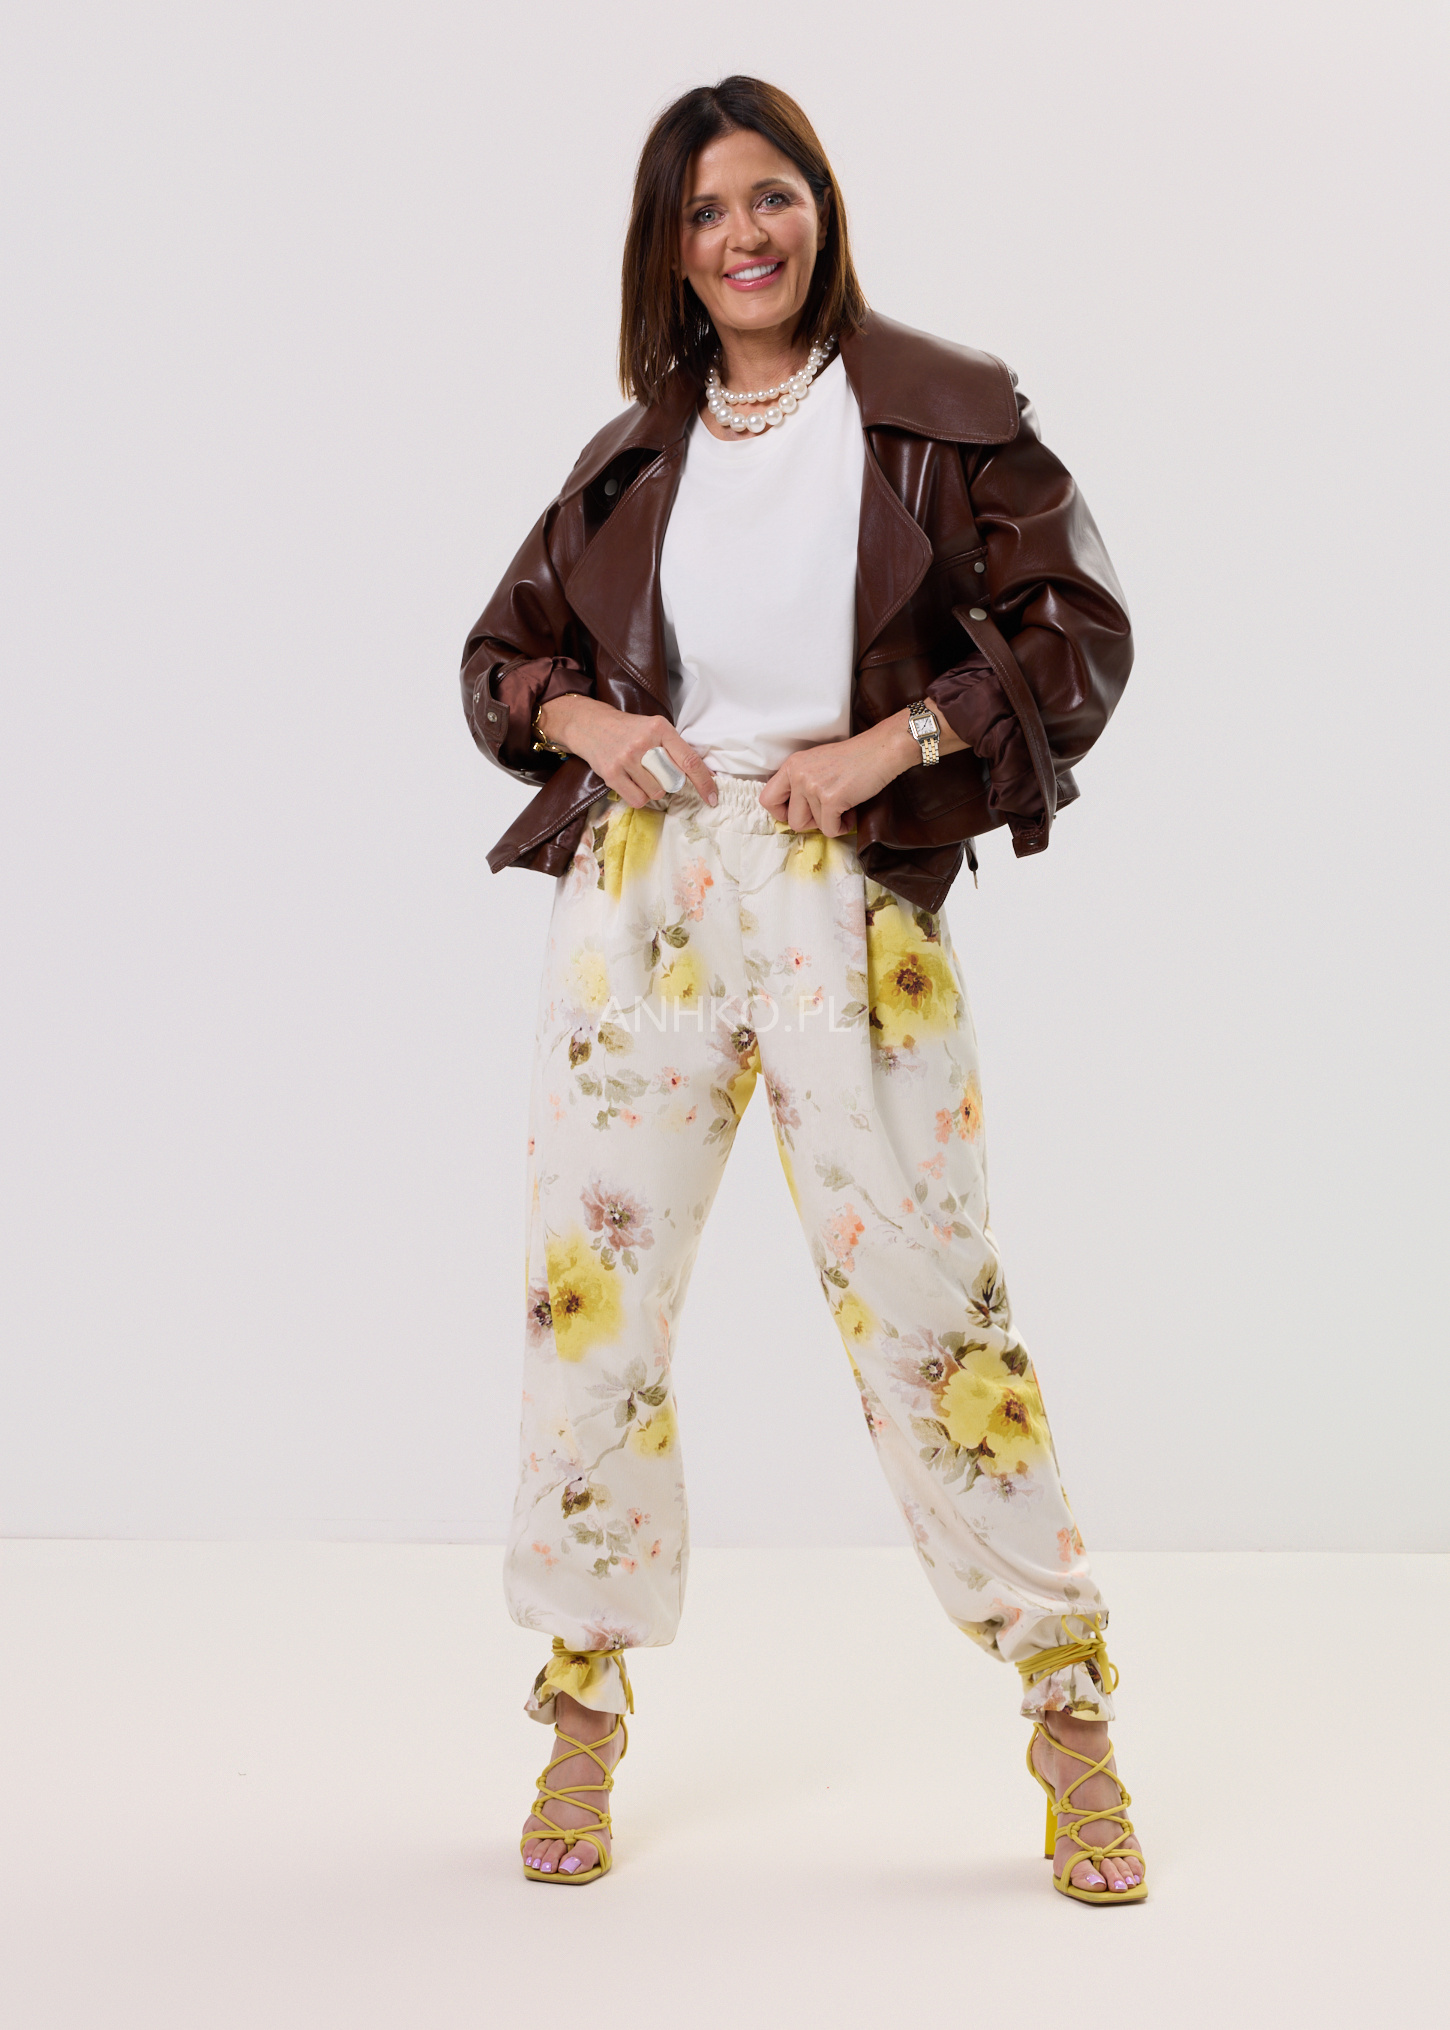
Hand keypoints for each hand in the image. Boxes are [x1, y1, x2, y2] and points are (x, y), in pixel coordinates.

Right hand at [536, 696, 716, 808]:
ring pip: (656, 792)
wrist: (591, 725)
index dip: (705, 782)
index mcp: (660, 729)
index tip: (713, 798)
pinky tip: (631, 782)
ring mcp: (626, 758)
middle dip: (669, 782)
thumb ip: (675, 749)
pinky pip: (638, 800)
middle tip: (655, 770)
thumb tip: (703, 776)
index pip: (690, 760)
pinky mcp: (612, 773)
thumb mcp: (654, 729)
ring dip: (652, 789)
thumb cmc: (629, 731)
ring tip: (640, 773)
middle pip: (672, 782)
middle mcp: (644, 743)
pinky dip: (639, 797)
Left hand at [760, 709, 962, 833]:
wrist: (882, 750)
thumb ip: (801, 782)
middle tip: (826, 812)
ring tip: (843, 807)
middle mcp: (798, 774)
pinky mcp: (831, 799)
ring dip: (829, 823)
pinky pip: (830, 830)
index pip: (766, 799)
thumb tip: (793, 814)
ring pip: (811, 827)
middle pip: (790, 820)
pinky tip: (851, 812)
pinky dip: (842, 827)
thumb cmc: (854, 759)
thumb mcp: (817, 763)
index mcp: (792, 765)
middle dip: (810, 823)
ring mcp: (813, 787)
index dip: (781, 813)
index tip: (798, 813)